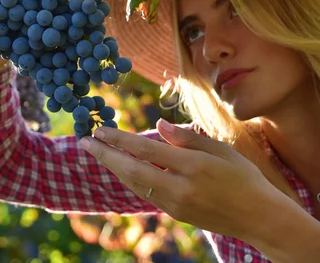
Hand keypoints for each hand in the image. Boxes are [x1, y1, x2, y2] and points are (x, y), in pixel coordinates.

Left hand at [78, 119, 280, 240]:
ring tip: (97, 151)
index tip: (100, 130)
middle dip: (104, 155)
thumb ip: (187, 138)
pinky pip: (145, 193)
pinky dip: (129, 178)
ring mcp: (176, 204)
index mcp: (193, 166)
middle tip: (84, 141)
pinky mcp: (175, 214)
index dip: (120, 139)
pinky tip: (120, 168)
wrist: (260, 218)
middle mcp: (180, 187)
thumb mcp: (221, 150)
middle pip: (131, 169)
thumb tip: (157, 125)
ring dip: (113, 167)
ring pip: (134, 183)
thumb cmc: (243, 177)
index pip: (146, 150)